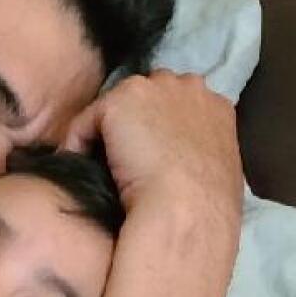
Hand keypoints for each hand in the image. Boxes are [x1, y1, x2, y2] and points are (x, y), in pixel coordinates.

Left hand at [65, 71, 242, 252]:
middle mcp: (187, 88)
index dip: (158, 127)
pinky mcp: (118, 103)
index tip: (145, 154)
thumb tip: (178, 164)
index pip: (179, 103)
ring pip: (115, 108)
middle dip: (132, 120)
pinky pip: (85, 122)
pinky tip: (81, 169)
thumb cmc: (204, 206)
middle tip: (120, 158)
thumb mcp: (214, 173)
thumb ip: (198, 154)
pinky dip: (78, 144)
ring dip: (106, 133)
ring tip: (99, 166)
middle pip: (146, 94)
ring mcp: (153, 91)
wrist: (185, 209)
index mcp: (216, 107)